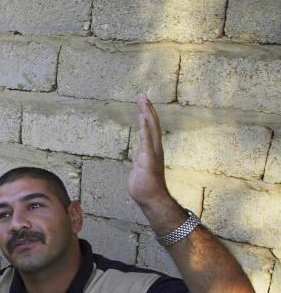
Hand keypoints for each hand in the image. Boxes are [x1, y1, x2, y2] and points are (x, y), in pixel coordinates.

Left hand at [128, 94, 170, 208]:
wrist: (151, 198)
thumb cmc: (145, 184)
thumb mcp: (139, 167)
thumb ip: (140, 157)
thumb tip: (137, 152)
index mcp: (152, 149)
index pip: (150, 127)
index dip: (147, 113)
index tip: (143, 100)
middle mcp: (155, 148)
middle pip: (152, 124)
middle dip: (147, 108)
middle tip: (142, 94)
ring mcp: (153, 153)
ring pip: (150, 129)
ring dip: (146, 113)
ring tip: (142, 100)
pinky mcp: (148, 159)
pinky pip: (146, 141)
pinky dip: (144, 128)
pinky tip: (142, 117)